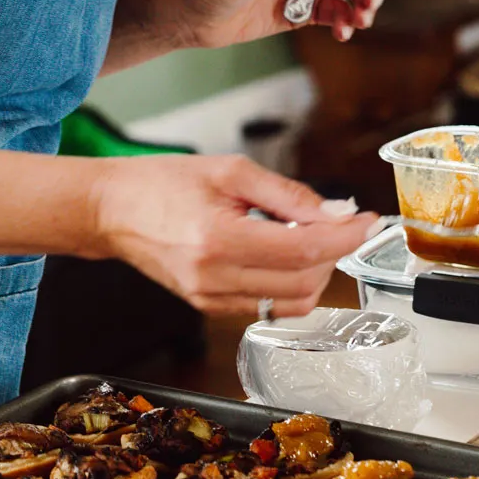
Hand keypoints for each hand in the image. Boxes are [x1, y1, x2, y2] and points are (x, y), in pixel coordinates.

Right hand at [90, 153, 381, 313]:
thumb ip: (287, 194)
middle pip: (303, 282)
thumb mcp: (230, 171)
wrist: (111, 210)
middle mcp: (214, 278)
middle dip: (333, 253)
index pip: (303, 251)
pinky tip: (281, 254)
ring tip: (305, 237)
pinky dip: (288, 284)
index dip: (345, 237)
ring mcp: (210, 299)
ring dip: (314, 273)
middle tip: (336, 222)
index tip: (367, 221)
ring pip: (290, 302)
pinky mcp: (208, 307)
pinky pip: (267, 307)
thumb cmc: (161, 183)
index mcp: (217, 239)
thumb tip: (335, 212)